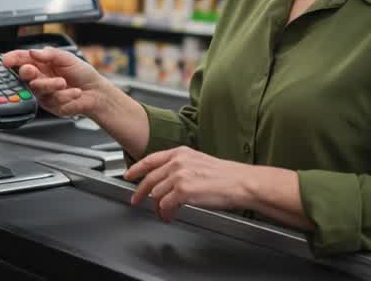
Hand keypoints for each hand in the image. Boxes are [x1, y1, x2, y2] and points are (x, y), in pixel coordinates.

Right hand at [1, 47, 115, 118]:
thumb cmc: (82, 73)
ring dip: (50, 84)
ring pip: (37, 88)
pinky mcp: (50, 105)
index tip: (6, 60)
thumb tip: (33, 52)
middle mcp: (39, 77)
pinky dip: (65, 95)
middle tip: (31, 71)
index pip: (22, 59)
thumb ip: (49, 54)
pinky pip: (52, 99)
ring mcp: (43, 92)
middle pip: (24, 75)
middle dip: (26, 72)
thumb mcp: (67, 57)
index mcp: (41, 64)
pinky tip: (75, 91)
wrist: (96, 92)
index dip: (12, 59)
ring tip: (63, 82)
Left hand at [124, 146, 252, 221]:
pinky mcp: (183, 191)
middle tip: (135, 201)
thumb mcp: (199, 162)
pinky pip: (165, 206)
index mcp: (181, 153)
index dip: (136, 169)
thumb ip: (181, 166)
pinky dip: (165, 214)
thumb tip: (167, 179)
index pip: (150, 159)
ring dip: (157, 207)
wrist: (241, 182)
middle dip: (139, 192)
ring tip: (162, 214)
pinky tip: (169, 217)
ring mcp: (179, 176)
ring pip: (156, 194)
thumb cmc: (226, 176)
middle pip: (149, 179)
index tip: (129, 175)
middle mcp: (177, 162)